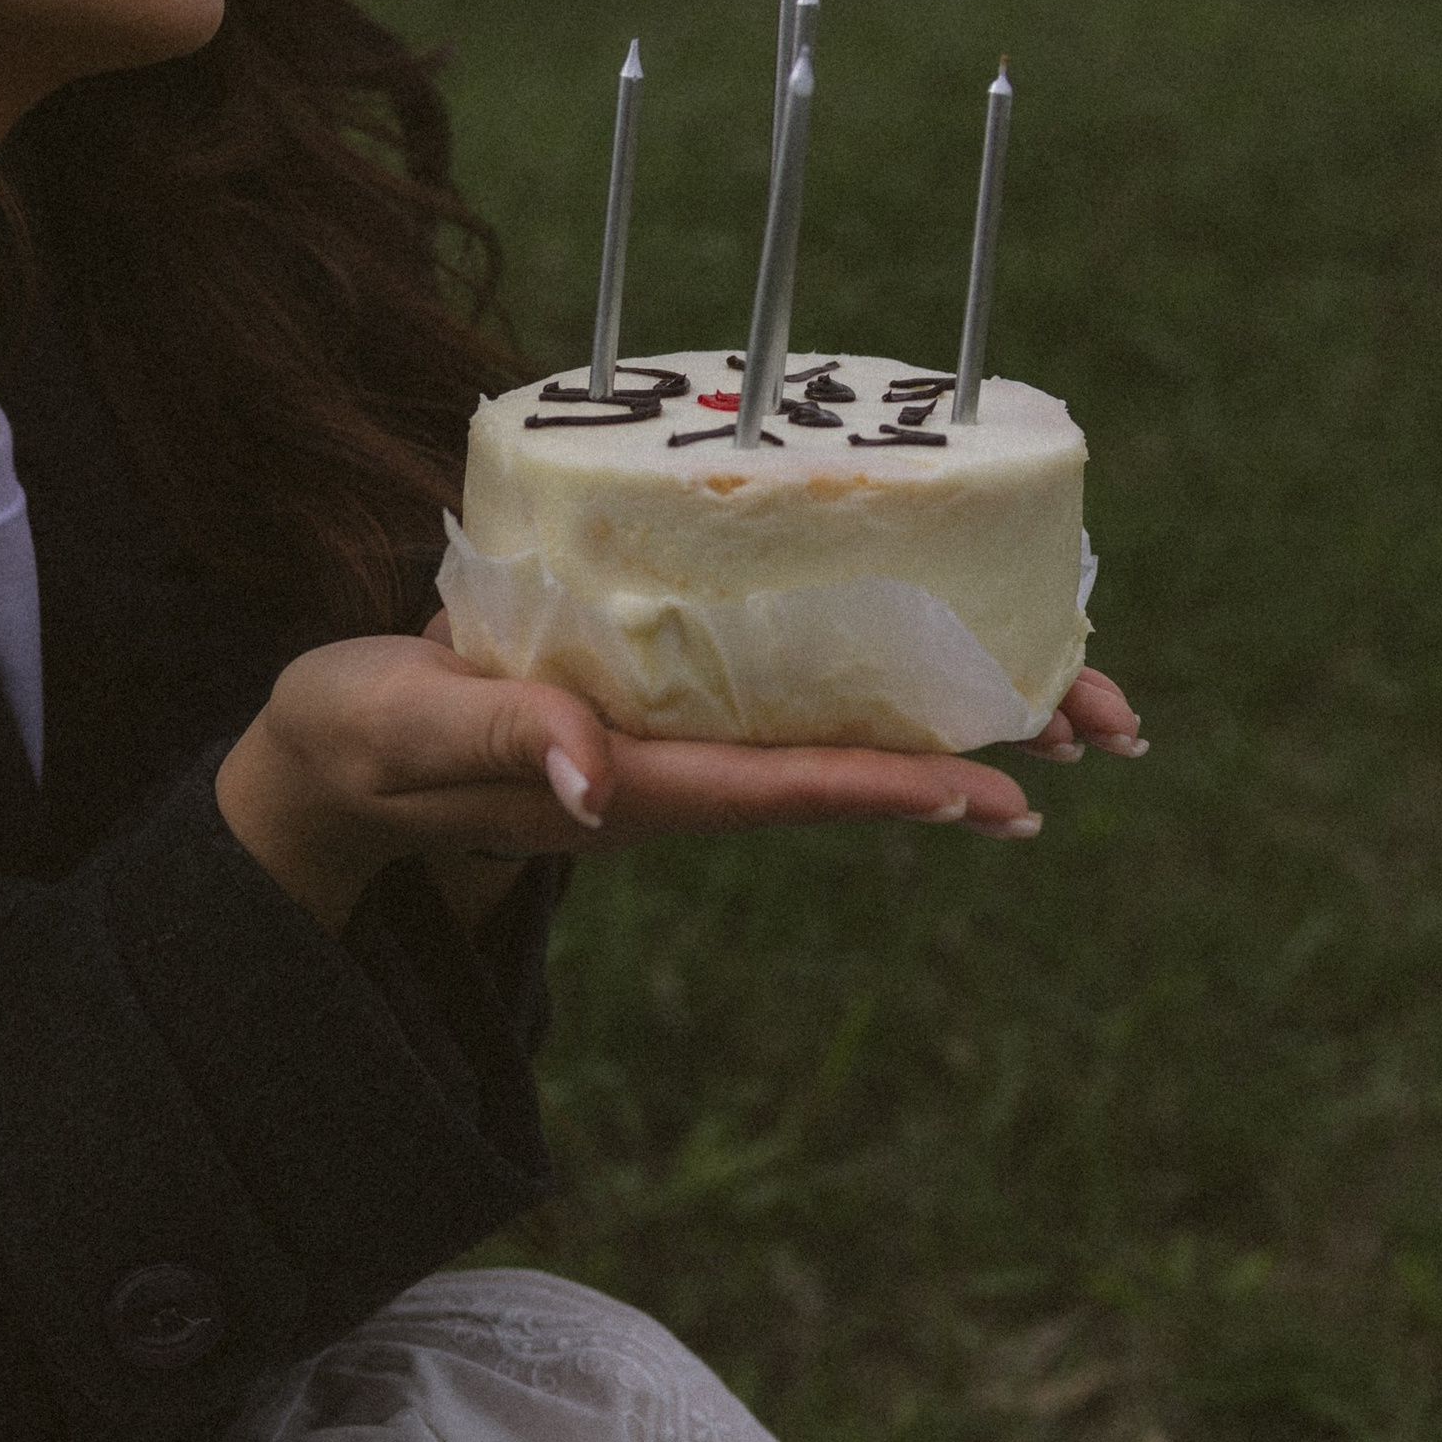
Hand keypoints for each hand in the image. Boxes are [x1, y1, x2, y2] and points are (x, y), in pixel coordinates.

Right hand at [215, 632, 1144, 933]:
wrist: (334, 759)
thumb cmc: (363, 741)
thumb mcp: (407, 727)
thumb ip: (495, 737)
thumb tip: (590, 774)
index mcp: (627, 787)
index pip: (782, 789)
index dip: (891, 787)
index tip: (1001, 793)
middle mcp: (678, 775)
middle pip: (849, 771)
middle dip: (976, 753)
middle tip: (1107, 732)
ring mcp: (681, 746)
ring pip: (841, 736)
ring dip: (956, 719)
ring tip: (1079, 703)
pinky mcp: (668, 703)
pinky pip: (799, 695)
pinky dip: (884, 675)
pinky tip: (947, 647)